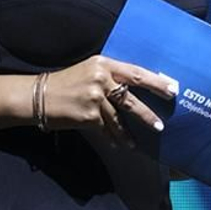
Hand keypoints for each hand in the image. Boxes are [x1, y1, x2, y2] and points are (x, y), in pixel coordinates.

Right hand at [43, 56, 178, 138]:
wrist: (38, 96)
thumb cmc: (66, 83)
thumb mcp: (89, 71)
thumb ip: (110, 76)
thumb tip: (136, 88)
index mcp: (104, 63)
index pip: (135, 73)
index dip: (156, 82)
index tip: (172, 89)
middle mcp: (101, 78)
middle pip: (132, 97)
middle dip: (149, 112)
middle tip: (162, 124)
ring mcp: (95, 98)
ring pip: (120, 119)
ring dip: (130, 134)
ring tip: (137, 142)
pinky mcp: (89, 116)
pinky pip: (107, 130)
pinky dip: (113, 139)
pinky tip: (118, 145)